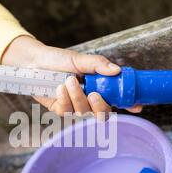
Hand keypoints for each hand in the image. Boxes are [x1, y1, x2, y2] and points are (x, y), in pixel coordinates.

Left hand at [1, 36, 142, 116]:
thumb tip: (117, 70)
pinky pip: (66, 112)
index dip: (129, 104)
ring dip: (77, 97)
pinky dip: (64, 99)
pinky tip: (58, 88)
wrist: (33, 63)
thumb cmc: (57, 59)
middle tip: (93, 94)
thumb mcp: (79, 59)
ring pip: (83, 112)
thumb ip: (98, 64)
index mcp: (98, 86)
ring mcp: (74, 106)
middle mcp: (88, 99)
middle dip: (99, 106)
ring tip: (68, 81)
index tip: (137, 106)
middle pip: (103, 113)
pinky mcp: (60, 110)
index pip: (117, 98)